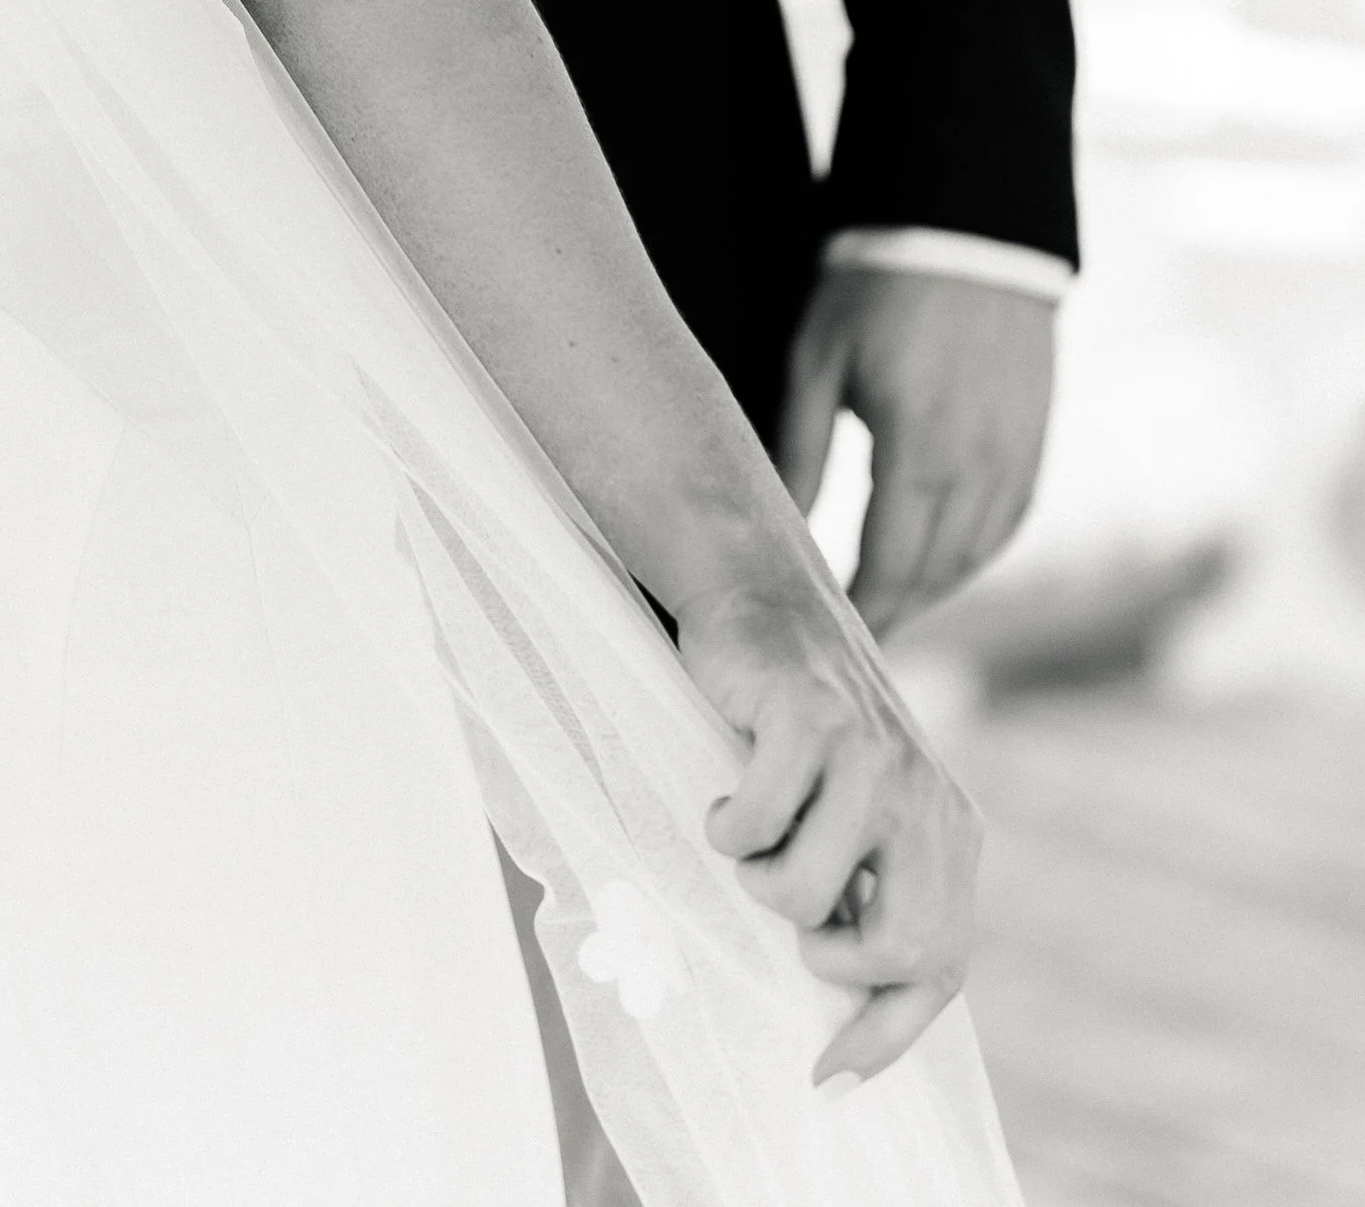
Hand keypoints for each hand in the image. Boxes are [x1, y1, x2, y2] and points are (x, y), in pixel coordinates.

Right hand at [682, 573, 981, 1085]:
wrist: (760, 591)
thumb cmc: (794, 722)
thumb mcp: (854, 809)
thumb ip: (873, 889)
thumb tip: (851, 1022)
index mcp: (947, 828)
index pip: (941, 965)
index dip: (886, 1036)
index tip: (827, 1080)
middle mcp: (924, 796)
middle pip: (899, 950)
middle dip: (825, 955)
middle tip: (785, 911)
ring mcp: (872, 755)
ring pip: (808, 892)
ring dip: (757, 876)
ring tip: (749, 828)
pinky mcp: (810, 718)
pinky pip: (755, 825)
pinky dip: (724, 822)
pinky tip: (724, 786)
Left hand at [778, 268, 1053, 637]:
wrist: (966, 229)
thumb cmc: (876, 287)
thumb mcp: (818, 360)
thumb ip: (799, 450)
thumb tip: (776, 527)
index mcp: (917, 446)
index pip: (888, 563)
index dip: (860, 611)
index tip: (826, 637)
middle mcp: (976, 464)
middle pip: (933, 574)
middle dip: (890, 613)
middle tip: (847, 642)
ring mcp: (1015, 456)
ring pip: (973, 558)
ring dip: (928, 592)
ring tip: (883, 608)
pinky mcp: (1035, 442)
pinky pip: (1005, 525)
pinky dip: (969, 557)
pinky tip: (936, 563)